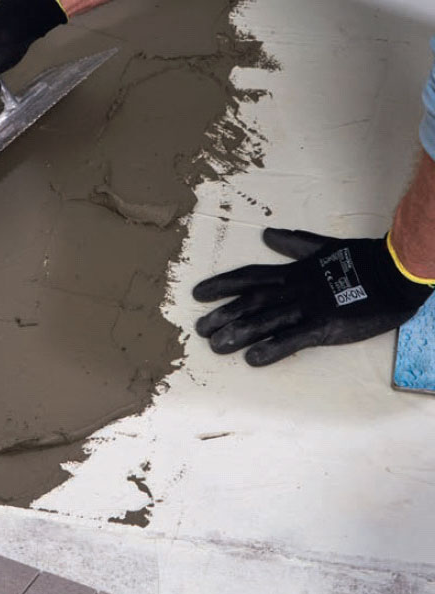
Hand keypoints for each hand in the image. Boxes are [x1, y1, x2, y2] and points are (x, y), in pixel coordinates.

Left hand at [193, 228, 432, 365]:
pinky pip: (293, 339)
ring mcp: (307, 307)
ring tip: (215, 346)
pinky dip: (272, 348)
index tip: (198, 293)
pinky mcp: (325, 326)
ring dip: (237, 333)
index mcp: (292, 273)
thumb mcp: (323, 247)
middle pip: (249, 301)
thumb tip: (268, 234)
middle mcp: (293, 289)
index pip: (248, 277)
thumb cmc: (361, 260)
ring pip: (264, 320)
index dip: (221, 285)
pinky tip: (253, 359)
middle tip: (199, 328)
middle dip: (221, 314)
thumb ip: (294, 244)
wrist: (395, 273)